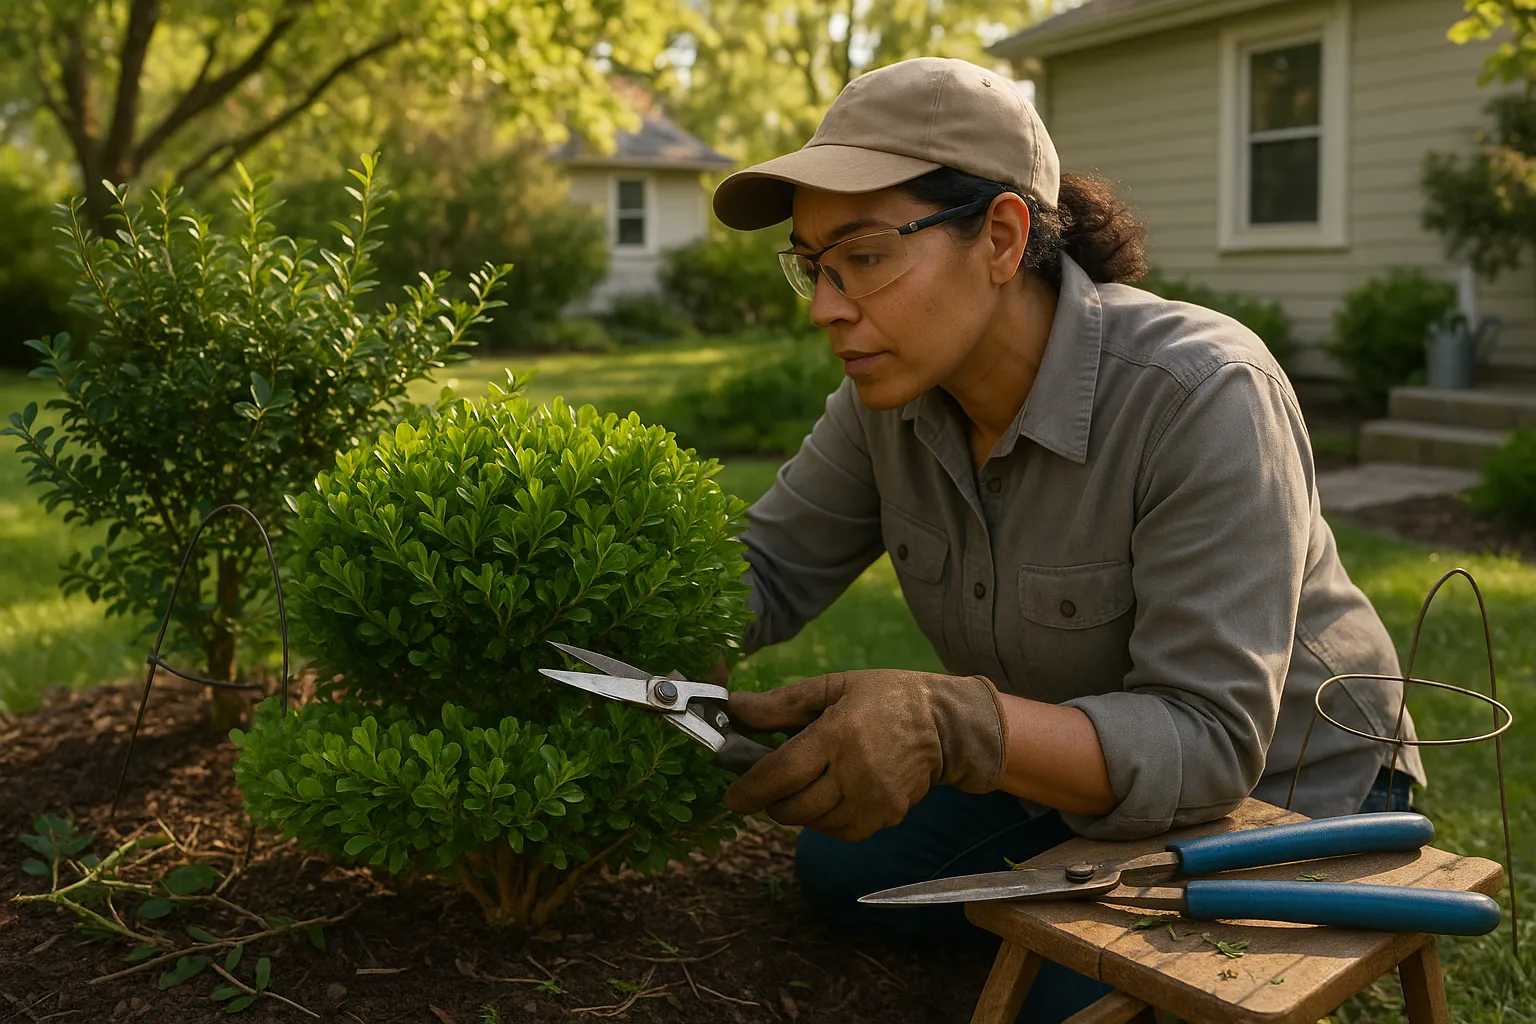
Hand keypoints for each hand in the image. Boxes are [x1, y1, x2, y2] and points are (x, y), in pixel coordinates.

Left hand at [722, 669, 1008, 841]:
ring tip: (804, 785)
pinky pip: (841, 832)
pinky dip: (825, 821)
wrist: (944, 725)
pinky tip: (829, 798)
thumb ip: (780, 703)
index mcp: (838, 733)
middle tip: (768, 786)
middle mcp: (856, 771)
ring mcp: (874, 799)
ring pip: (815, 823)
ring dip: (798, 811)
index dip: (750, 789)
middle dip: (771, 802)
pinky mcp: (887, 816)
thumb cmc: (884, 698)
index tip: (732, 797)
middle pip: (794, 806)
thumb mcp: (833, 687)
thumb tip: (734, 709)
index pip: (782, 772)